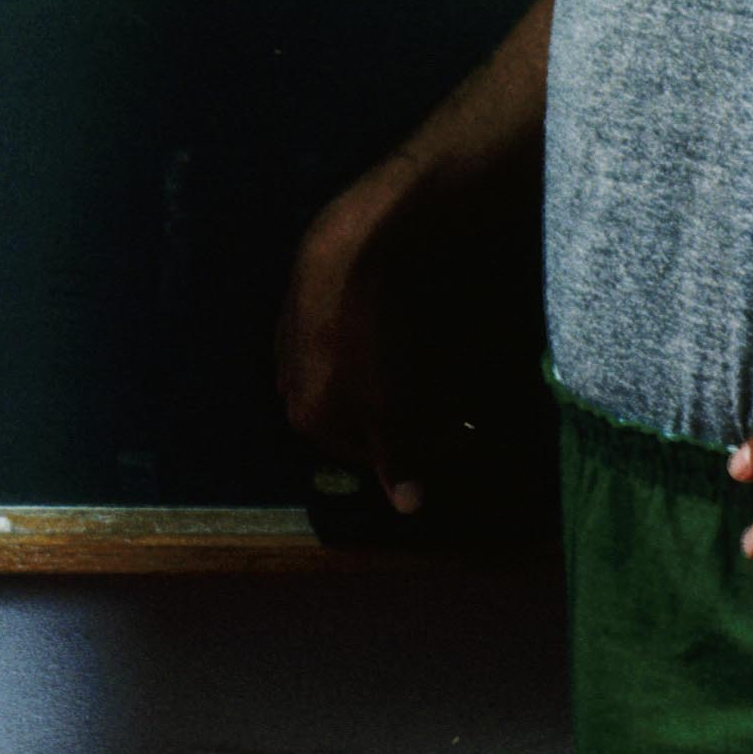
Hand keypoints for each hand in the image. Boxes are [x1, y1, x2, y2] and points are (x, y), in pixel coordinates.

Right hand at [276, 154, 424, 512]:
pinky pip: (341, 338)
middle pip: (353, 417)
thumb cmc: (373, 336)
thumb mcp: (393, 405)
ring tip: (429, 364)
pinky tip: (393, 325)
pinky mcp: (301, 298)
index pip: (370, 455)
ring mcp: (290, 341)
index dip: (421, 449)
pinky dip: (371, 343)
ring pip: (344, 377)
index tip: (463, 431)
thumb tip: (408, 508)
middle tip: (450, 401)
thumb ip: (398, 455)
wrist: (351, 245)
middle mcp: (290, 386)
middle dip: (402, 415)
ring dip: (385, 380)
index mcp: (307, 419)